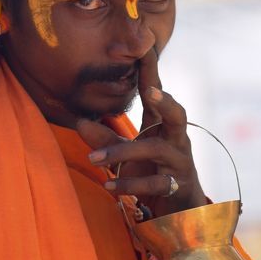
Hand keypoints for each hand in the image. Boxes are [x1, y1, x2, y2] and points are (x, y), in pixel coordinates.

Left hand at [77, 48, 207, 215]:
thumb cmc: (153, 175)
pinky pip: (154, 182)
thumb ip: (106, 139)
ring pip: (156, 149)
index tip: (144, 45)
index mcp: (164, 126)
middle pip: (178, 114)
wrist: (179, 214)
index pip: (157, 94)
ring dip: (122, 152)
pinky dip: (130, 184)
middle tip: (151, 90)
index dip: (151, 71)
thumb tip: (80, 122)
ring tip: (93, 159)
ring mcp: (180, 162)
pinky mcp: (178, 186)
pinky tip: (108, 186)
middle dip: (166, 100)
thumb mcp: (126, 155)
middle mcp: (177, 139)